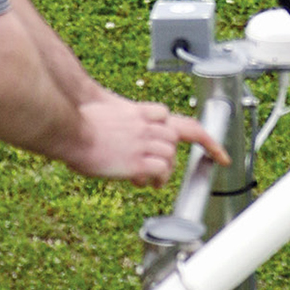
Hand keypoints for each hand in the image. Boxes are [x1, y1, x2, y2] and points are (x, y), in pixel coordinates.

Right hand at [63, 95, 229, 183]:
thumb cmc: (79, 119)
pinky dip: (154, 180)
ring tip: (140, 176)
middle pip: (176, 146)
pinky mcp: (137, 161)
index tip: (220, 155)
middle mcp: (149, 126)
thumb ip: (125, 119)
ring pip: (170, 160)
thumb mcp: (108, 109)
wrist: (68, 126)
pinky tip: (140, 180)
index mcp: (143, 113)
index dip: (207, 141)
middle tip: (150, 172)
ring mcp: (145, 143)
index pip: (184, 125)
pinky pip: (160, 173)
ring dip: (159, 172)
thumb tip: (124, 126)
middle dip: (167, 160)